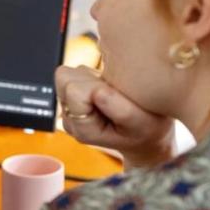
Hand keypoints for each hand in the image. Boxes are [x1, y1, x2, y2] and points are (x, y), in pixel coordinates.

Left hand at [55, 65, 174, 168]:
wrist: (143, 135)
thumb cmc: (144, 130)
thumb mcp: (140, 123)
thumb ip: (119, 109)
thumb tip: (96, 90)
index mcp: (82, 129)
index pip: (74, 91)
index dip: (95, 86)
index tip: (114, 95)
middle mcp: (70, 119)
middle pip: (65, 78)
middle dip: (91, 80)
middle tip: (113, 93)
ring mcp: (69, 108)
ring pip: (69, 73)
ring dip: (91, 78)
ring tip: (111, 93)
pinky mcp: (73, 96)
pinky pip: (76, 73)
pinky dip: (92, 77)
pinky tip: (107, 91)